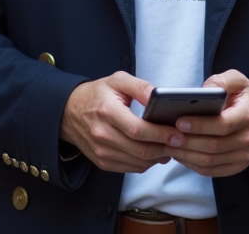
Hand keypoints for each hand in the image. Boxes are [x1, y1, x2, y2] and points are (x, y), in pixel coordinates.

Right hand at [59, 72, 175, 172]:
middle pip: (140, 150)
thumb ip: (140, 86)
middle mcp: (102, 134)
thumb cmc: (97, 94)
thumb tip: (158, 96)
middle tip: (179, 142)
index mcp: (107, 111)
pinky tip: (153, 153)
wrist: (68, 112)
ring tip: (169, 147)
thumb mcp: (117, 80)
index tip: (177, 133)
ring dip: (157, 158)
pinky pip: (130, 168)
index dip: (160, 134)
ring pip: (137, 162)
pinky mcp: (102, 162)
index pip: (138, 129)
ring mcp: (101, 151)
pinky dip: (145, 163)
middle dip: (164, 148)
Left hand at [163, 70, 248, 177]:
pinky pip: (212, 170)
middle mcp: (248, 138)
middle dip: (187, 142)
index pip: (222, 125)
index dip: (199, 125)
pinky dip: (193, 165)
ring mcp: (243, 155)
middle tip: (167, 135)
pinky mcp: (237, 165)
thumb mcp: (237, 80)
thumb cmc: (246, 97)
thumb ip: (220, 81)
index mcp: (247, 115)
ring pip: (210, 161)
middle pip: (213, 146)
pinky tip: (180, 155)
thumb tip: (203, 90)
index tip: (179, 121)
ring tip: (168, 144)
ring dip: (186, 155)